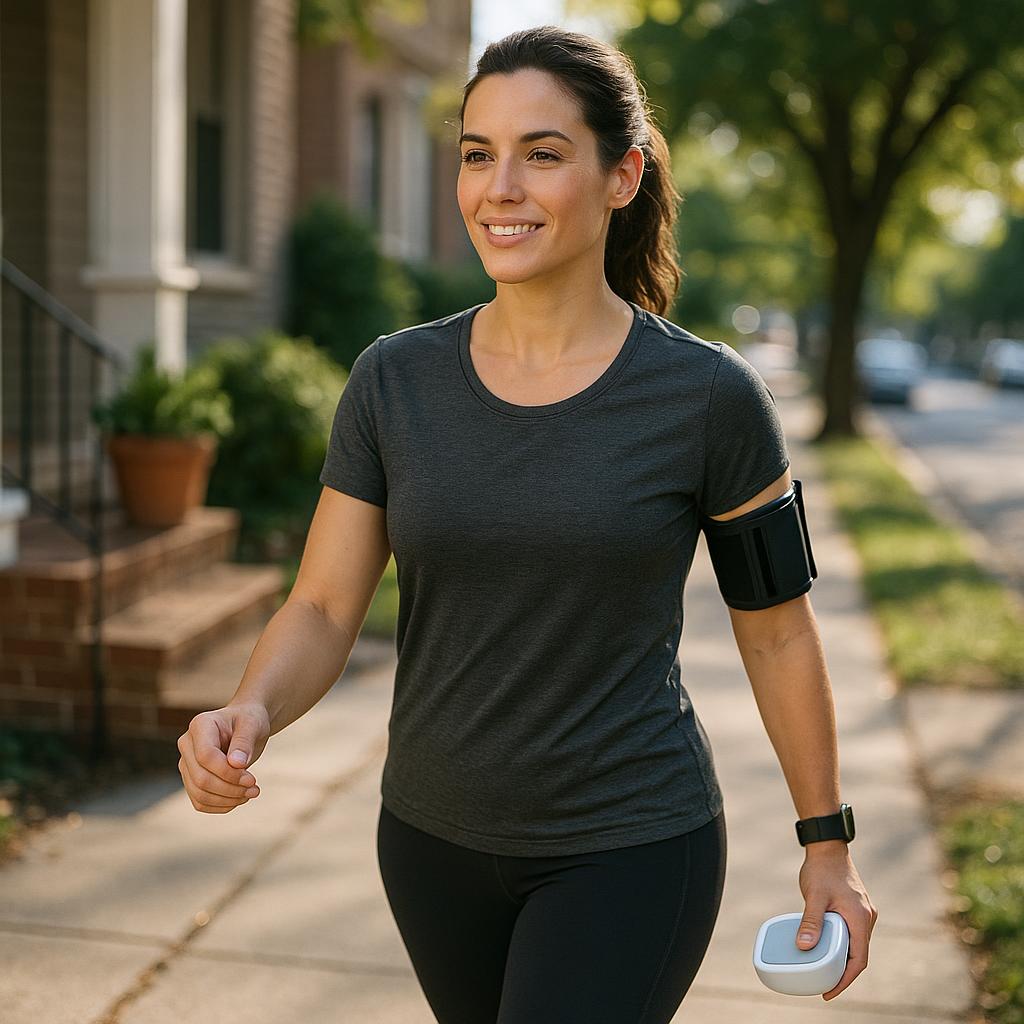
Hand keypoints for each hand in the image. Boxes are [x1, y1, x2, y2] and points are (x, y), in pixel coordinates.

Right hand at [177, 702, 270, 812]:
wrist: (246, 726)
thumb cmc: (249, 721)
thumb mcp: (253, 724)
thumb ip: (244, 741)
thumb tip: (236, 764)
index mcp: (200, 725)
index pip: (206, 757)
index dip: (228, 773)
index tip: (252, 779)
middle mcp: (187, 744)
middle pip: (201, 778)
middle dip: (230, 789)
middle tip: (254, 789)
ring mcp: (186, 763)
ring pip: (199, 794)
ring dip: (227, 800)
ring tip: (250, 794)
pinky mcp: (191, 779)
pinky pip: (200, 801)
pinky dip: (220, 806)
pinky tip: (239, 799)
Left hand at [796, 842, 877, 999]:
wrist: (828, 847)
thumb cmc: (822, 869)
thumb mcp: (814, 896)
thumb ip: (810, 921)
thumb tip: (804, 946)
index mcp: (860, 918)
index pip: (858, 960)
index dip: (845, 980)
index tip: (829, 992)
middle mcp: (866, 918)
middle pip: (858, 955)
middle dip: (843, 973)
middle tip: (824, 985)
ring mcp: (862, 912)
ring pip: (855, 945)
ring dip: (842, 959)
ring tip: (824, 970)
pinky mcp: (855, 908)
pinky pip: (851, 933)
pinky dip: (841, 945)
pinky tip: (826, 948)